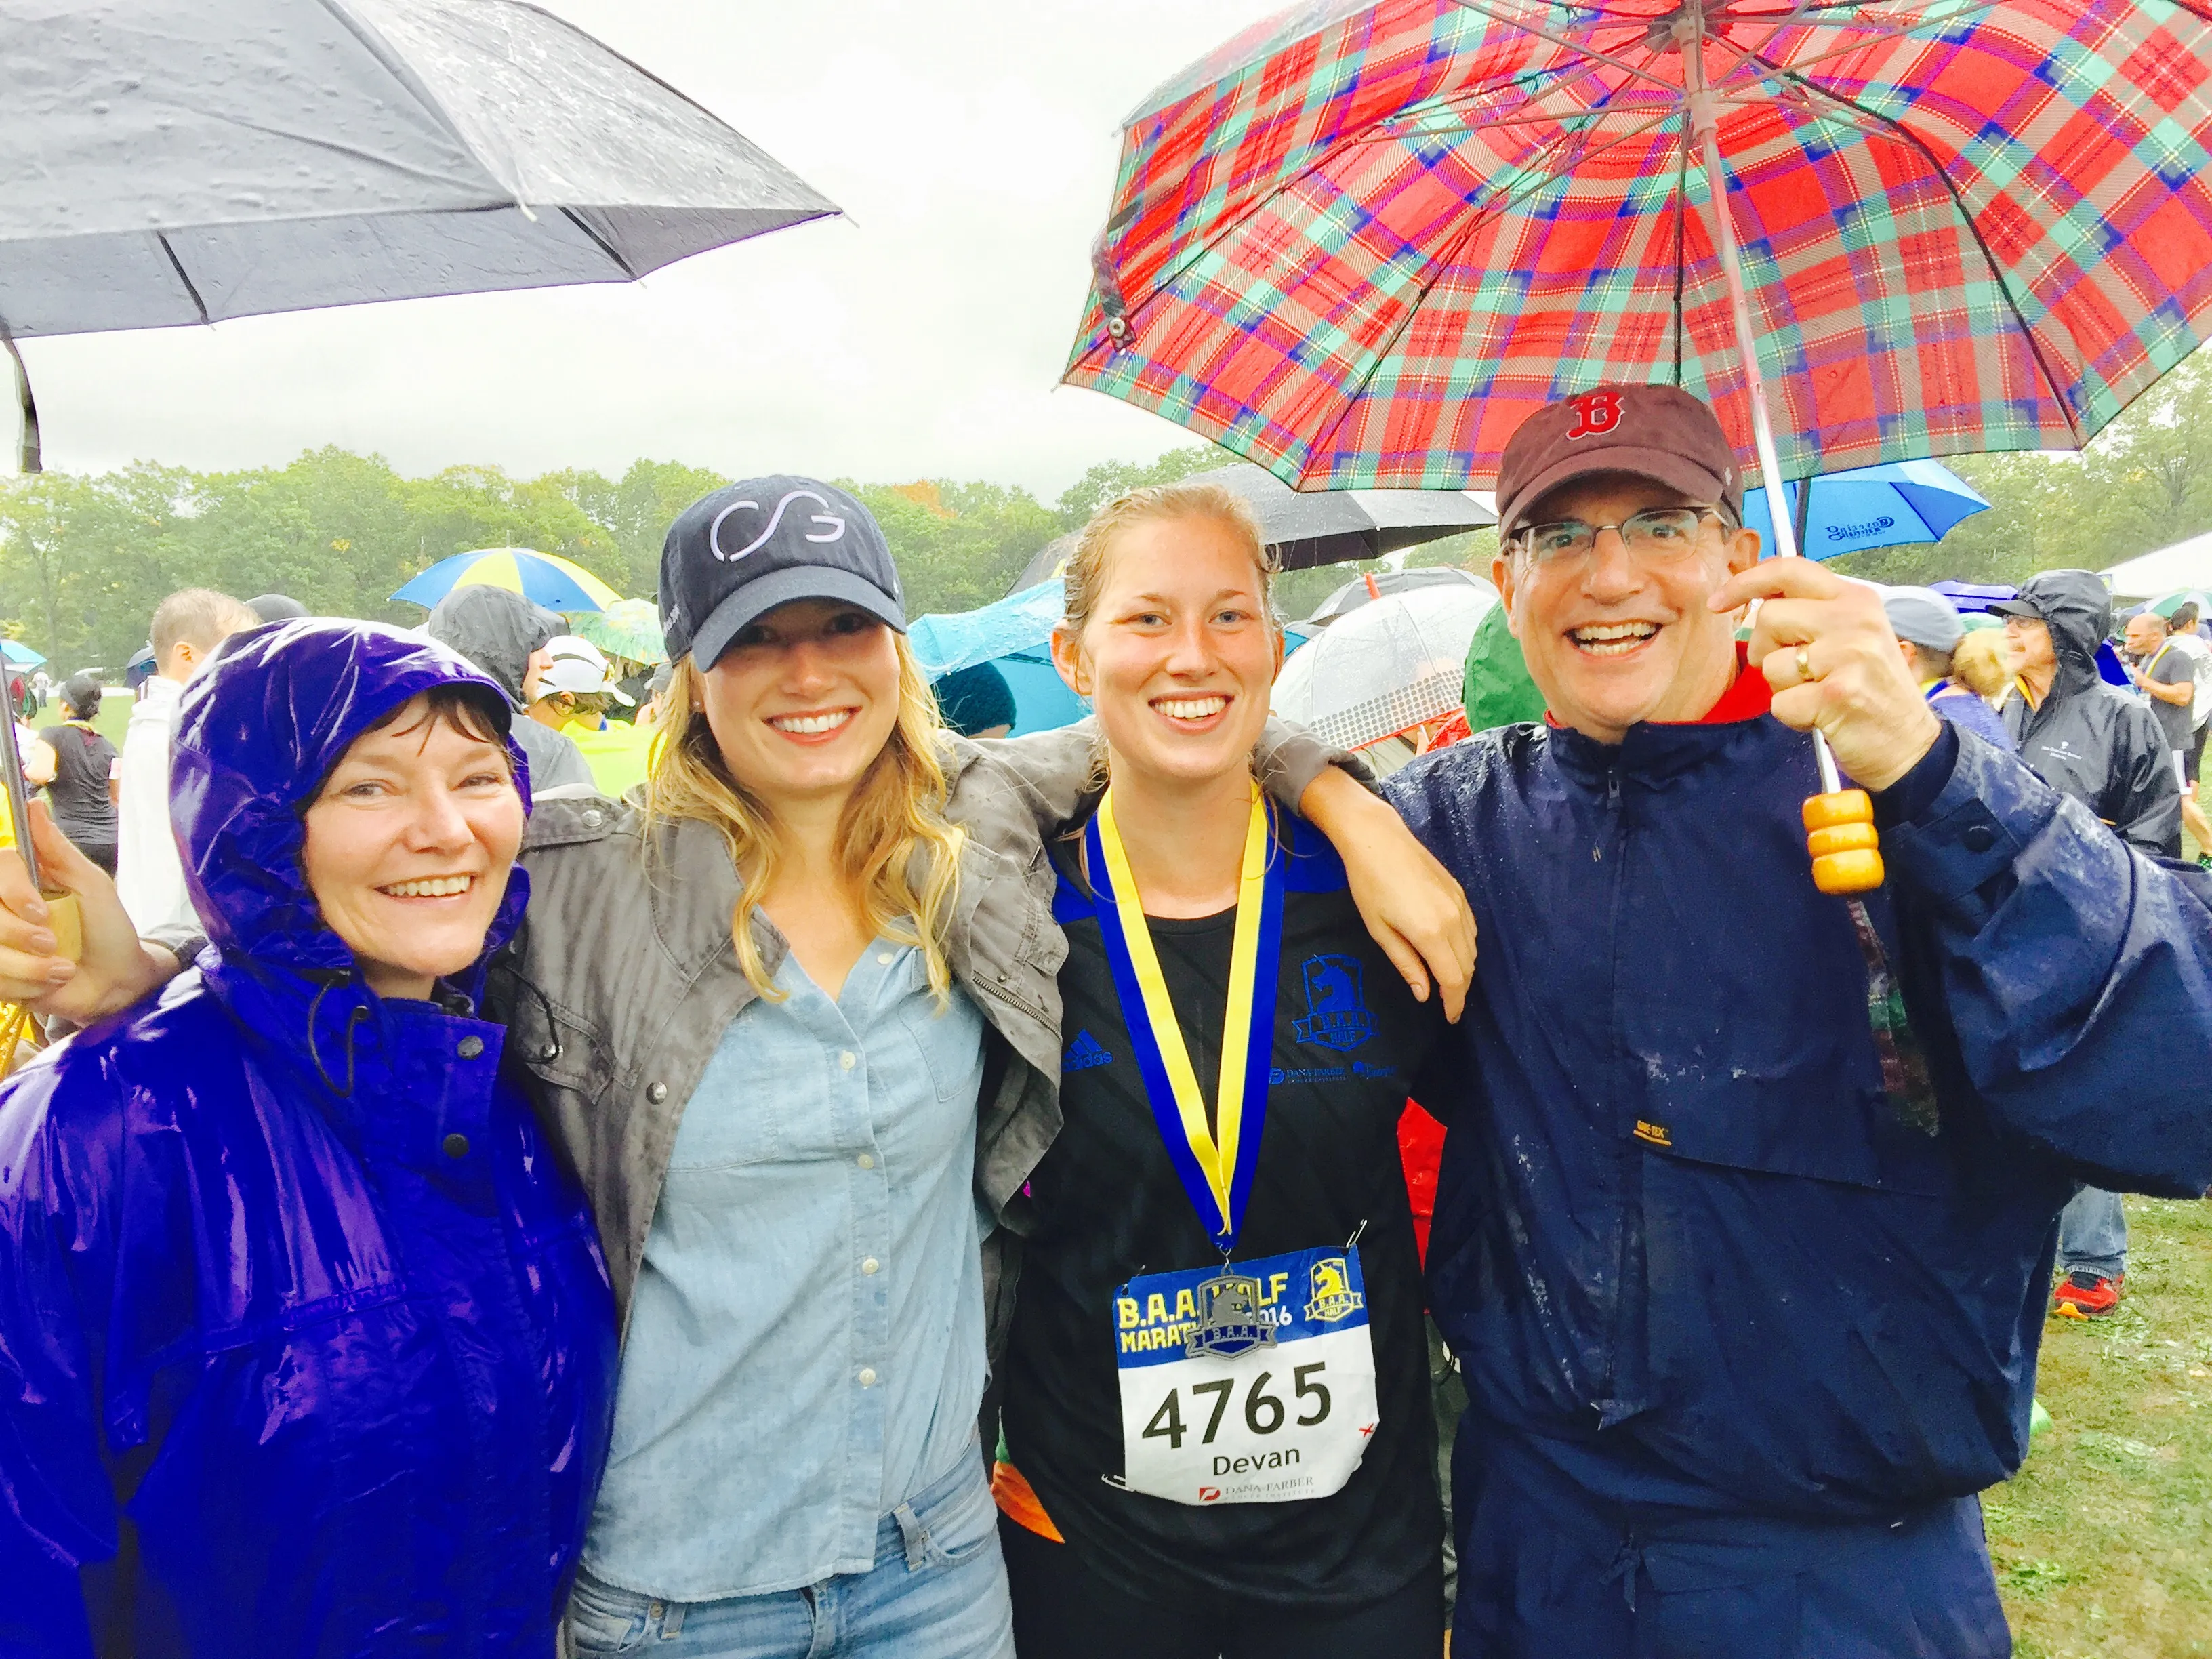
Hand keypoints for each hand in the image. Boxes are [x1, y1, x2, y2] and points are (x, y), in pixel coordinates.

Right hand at [0, 802, 175, 1021]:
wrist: (119, 980)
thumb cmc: (109, 929)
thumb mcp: (91, 885)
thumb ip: (58, 849)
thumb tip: (34, 806)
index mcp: (20, 882)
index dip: (11, 890)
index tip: (40, 910)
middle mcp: (2, 910)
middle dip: (19, 933)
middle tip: (53, 943)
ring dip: (29, 966)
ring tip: (62, 968)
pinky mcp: (0, 977)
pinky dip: (27, 984)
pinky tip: (50, 982)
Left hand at [1297, 769, 1475, 1019]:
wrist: (1378, 839)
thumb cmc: (1369, 885)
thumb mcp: (1380, 930)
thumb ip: (1406, 964)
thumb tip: (1424, 993)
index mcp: (1431, 934)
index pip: (1454, 979)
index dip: (1455, 1002)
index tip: (1451, 1018)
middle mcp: (1453, 920)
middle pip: (1467, 966)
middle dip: (1460, 989)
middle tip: (1449, 1005)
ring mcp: (1460, 904)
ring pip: (1473, 948)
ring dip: (1464, 968)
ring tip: (1448, 981)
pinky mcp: (1459, 891)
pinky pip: (1471, 929)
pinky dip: (1466, 946)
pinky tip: (1451, 951)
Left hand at [1711, 559, 1942, 792]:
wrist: (1909, 745)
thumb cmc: (1871, 691)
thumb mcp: (1853, 637)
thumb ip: (1813, 613)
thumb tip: (1757, 598)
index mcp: (1856, 599)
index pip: (1790, 570)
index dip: (1745, 582)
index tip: (1718, 601)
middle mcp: (1854, 620)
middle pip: (1769, 617)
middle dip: (1764, 649)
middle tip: (1790, 671)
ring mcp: (1847, 655)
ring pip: (1770, 664)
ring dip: (1782, 688)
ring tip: (1816, 694)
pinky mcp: (1837, 694)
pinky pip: (1779, 702)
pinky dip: (1791, 716)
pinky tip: (1822, 717)